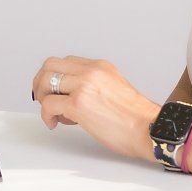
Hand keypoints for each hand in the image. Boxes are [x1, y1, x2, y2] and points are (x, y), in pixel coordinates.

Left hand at [30, 56, 160, 163]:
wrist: (151, 129)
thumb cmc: (137, 118)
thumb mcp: (115, 88)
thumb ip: (94, 86)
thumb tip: (72, 97)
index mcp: (101, 67)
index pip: (67, 61)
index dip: (55, 76)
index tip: (53, 90)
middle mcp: (91, 72)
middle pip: (50, 65)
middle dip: (41, 82)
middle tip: (43, 99)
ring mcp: (84, 86)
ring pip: (45, 81)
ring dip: (43, 98)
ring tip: (54, 113)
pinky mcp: (78, 104)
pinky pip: (48, 104)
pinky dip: (46, 115)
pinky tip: (55, 123)